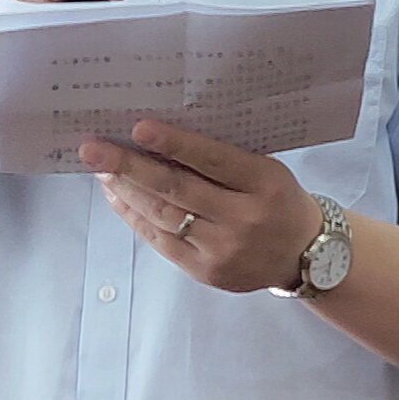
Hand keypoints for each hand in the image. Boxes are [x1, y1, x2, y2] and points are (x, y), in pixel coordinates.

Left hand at [84, 121, 325, 293]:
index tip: (138, 128)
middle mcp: (244, 219)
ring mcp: (223, 250)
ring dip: (127, 191)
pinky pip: (161, 241)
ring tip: (101, 169)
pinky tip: (119, 197)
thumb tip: (161, 138)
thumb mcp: (267, 170)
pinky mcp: (206, 272)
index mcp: (265, 184)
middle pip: (178, 190)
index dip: (175, 144)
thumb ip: (224, 158)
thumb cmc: (279, 200)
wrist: (304, 255)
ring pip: (164, 216)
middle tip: (93, 149)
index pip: (213, 160)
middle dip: (130, 167)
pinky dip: (136, 217)